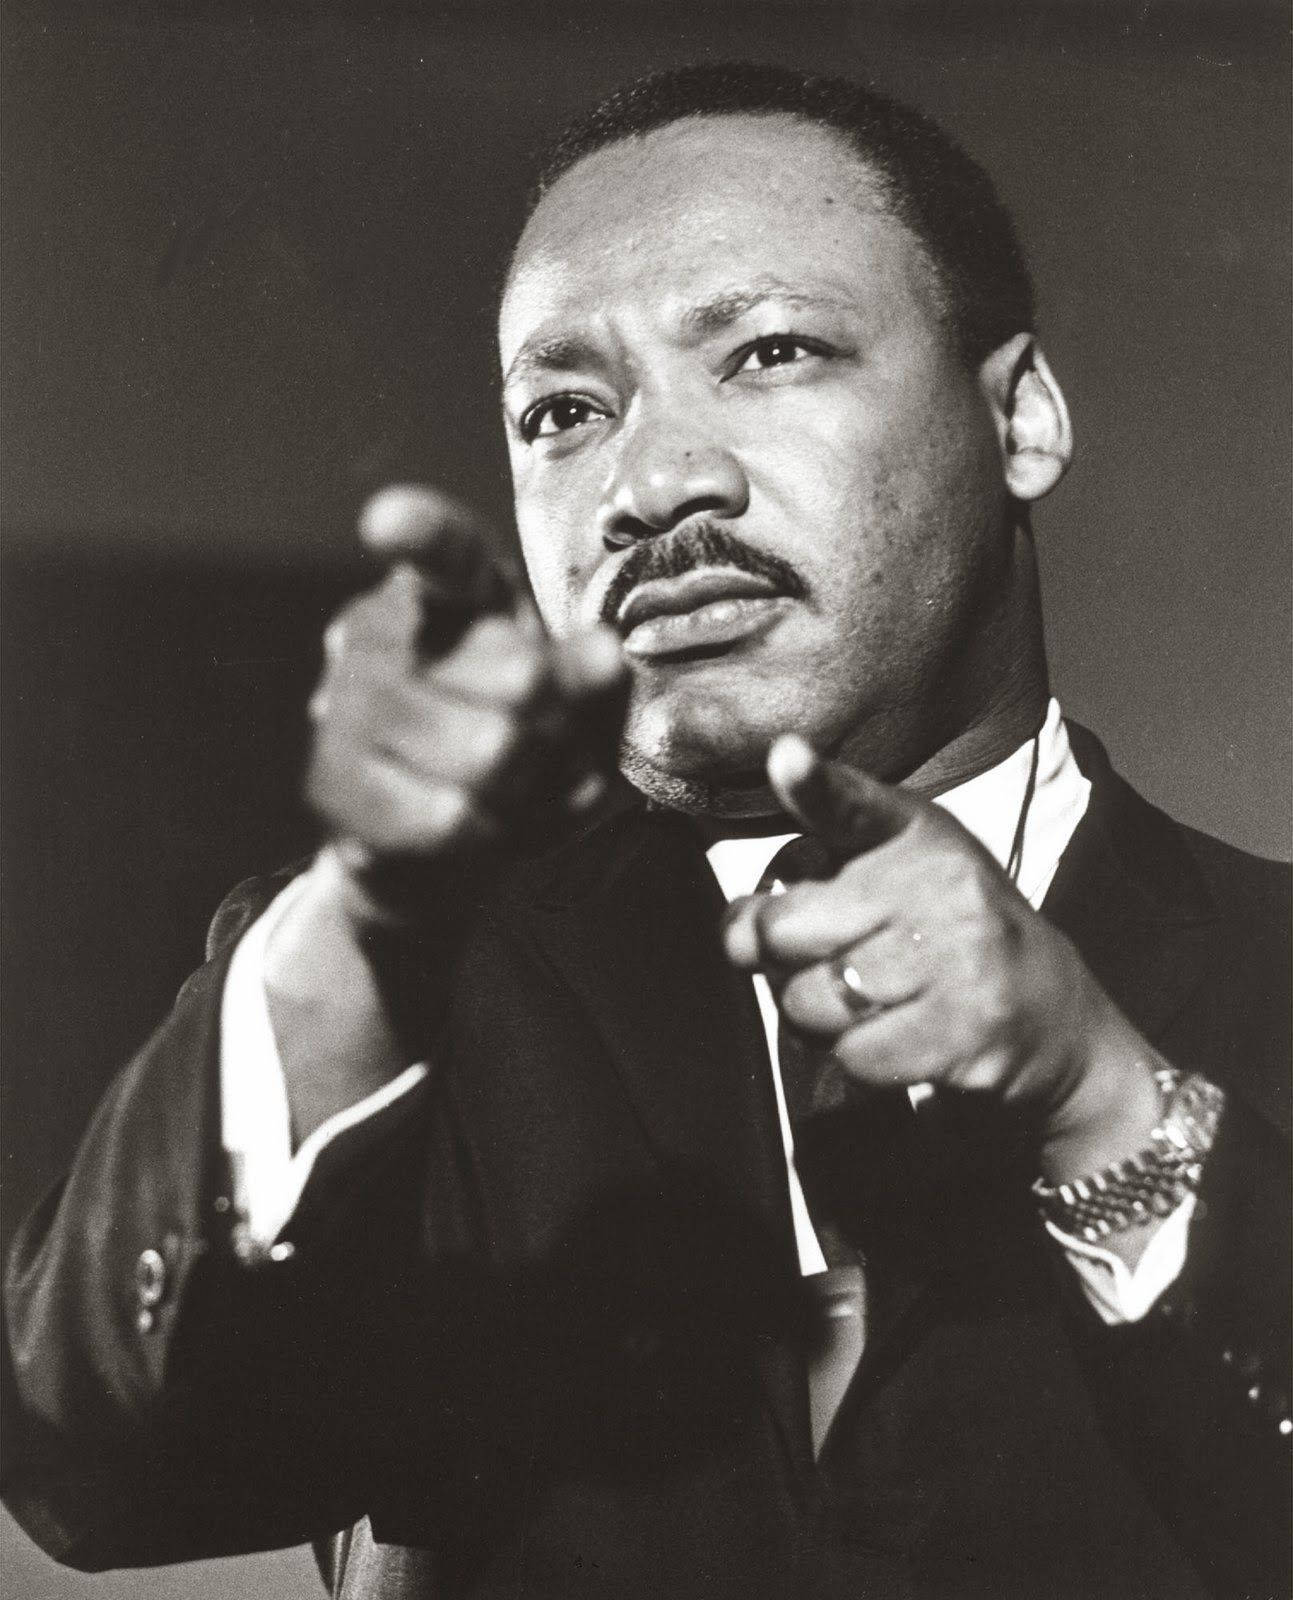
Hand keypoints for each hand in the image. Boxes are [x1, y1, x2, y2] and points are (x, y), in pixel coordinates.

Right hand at [305, 484, 627, 925]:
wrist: (453, 841)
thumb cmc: (521, 744)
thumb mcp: (576, 703)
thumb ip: (593, 674)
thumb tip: (602, 655)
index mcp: (450, 590)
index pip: (444, 552)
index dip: (419, 531)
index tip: (388, 523)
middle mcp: (381, 630)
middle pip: (521, 678)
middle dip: (562, 730)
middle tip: (549, 746)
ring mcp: (346, 704)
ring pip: (491, 753)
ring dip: (532, 789)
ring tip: (516, 789)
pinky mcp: (330, 781)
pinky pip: (448, 816)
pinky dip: (489, 834)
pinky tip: (479, 826)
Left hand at [722, 735, 1163, 1183]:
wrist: (1049, 1016)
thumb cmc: (939, 939)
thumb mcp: (891, 878)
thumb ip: (807, 887)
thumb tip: (738, 936)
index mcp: (913, 834)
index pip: (852, 804)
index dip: (812, 782)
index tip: (785, 757)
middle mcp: (939, 884)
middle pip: (786, 932)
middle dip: (779, 960)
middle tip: (820, 962)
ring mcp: (958, 957)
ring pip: (811, 1001)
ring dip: (818, 1018)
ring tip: (866, 1003)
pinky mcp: (966, 1029)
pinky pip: (854, 1055)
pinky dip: (860, 1058)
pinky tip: (898, 1036)